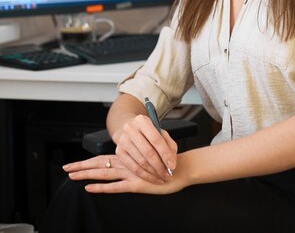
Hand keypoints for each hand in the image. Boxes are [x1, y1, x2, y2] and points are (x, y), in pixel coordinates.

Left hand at [63, 154, 184, 194]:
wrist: (180, 169)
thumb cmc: (165, 163)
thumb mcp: (149, 158)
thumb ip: (137, 156)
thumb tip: (126, 154)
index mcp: (127, 156)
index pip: (103, 158)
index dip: (88, 161)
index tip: (74, 164)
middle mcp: (126, 163)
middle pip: (99, 164)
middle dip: (81, 167)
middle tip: (66, 169)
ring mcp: (130, 173)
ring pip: (104, 173)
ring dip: (87, 175)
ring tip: (72, 176)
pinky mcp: (136, 184)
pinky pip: (115, 186)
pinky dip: (101, 187)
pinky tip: (90, 188)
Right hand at [113, 113, 177, 182]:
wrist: (130, 130)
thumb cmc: (148, 133)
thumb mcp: (160, 133)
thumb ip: (169, 144)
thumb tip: (172, 161)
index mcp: (142, 121)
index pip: (156, 139)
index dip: (165, 154)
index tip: (173, 166)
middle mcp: (130, 129)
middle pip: (148, 152)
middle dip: (160, 166)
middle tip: (168, 175)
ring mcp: (123, 141)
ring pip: (140, 162)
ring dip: (153, 173)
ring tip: (162, 178)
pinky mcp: (119, 152)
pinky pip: (133, 168)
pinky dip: (144, 175)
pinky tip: (153, 178)